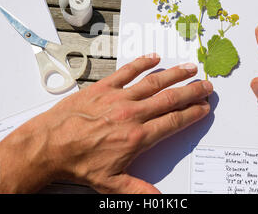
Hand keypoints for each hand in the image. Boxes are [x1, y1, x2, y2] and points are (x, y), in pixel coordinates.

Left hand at [27, 54, 211, 192]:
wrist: (50, 145)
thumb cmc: (78, 162)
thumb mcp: (111, 183)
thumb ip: (139, 190)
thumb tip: (159, 200)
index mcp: (137, 137)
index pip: (173, 122)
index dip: (192, 113)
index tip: (203, 107)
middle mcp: (132, 114)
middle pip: (170, 100)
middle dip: (192, 92)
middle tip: (206, 86)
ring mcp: (118, 98)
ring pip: (154, 82)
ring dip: (174, 74)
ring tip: (190, 69)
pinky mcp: (103, 88)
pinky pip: (127, 72)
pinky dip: (142, 63)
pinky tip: (153, 57)